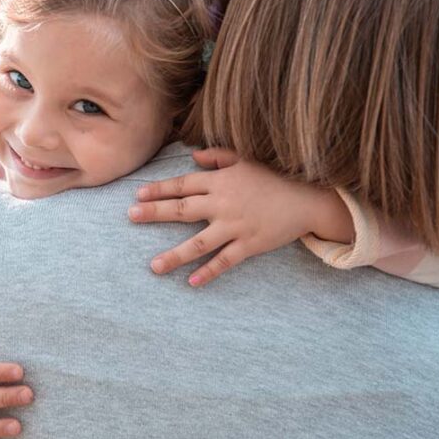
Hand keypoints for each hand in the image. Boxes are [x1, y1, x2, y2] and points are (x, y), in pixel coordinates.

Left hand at [128, 148, 352, 286]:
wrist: (307, 199)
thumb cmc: (274, 177)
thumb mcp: (246, 159)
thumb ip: (218, 156)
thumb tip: (193, 156)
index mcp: (220, 181)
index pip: (183, 185)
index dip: (159, 190)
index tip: (138, 194)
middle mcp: (223, 203)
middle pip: (182, 210)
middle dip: (154, 213)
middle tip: (131, 216)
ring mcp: (235, 226)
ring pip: (198, 243)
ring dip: (174, 255)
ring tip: (153, 266)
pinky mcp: (249, 245)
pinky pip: (225, 261)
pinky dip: (208, 272)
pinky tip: (191, 282)